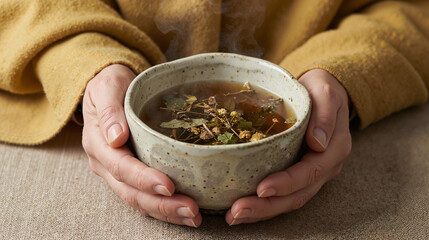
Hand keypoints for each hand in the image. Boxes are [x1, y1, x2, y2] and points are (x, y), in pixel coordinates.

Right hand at [82, 64, 200, 226]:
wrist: (108, 89)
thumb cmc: (109, 83)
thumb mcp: (107, 86)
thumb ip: (109, 110)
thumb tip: (116, 137)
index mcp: (98, 143)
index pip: (120, 167)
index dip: (143, 179)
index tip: (168, 186)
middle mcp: (105, 163)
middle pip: (131, 192)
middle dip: (161, 205)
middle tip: (190, 210)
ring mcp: (116, 172)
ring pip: (138, 200)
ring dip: (165, 212)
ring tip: (193, 216)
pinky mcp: (129, 174)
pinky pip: (144, 196)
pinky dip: (164, 207)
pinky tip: (184, 211)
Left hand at [226, 69, 351, 224]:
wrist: (321, 92)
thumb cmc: (321, 89)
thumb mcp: (325, 92)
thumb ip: (324, 115)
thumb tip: (319, 143)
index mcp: (334, 149)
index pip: (309, 172)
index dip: (286, 183)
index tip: (262, 188)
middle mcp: (325, 166)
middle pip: (297, 195)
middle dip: (267, 207)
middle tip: (237, 212)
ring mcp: (312, 173)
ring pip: (290, 200)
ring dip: (262, 211)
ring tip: (235, 216)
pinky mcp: (298, 174)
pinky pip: (283, 194)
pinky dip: (264, 204)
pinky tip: (242, 208)